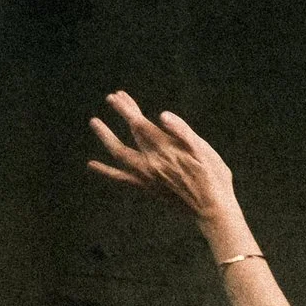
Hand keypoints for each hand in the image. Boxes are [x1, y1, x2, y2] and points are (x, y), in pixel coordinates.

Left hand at [87, 91, 244, 245]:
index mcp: (166, 149)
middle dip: (122, 112)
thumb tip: (162, 115)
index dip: (126, 109)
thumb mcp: (204, 150)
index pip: (139, 124)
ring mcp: (147, 176)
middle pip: (131, 132)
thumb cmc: (213, 177)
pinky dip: (105, 170)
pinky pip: (121, 178)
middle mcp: (152, 162)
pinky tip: (91, 164)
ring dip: (106, 136)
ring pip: (119, 153)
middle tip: (113, 97)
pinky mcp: (146, 187)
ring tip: (95, 122)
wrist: (211, 209)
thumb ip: (182, 131)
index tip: (117, 96)